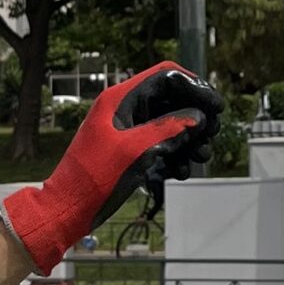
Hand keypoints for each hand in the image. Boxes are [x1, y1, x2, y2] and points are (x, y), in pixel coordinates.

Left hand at [0, 64, 221, 273]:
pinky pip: (158, 145)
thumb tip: (198, 116)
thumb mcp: (134, 150)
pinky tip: (182, 172)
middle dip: (195, 116)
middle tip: (212, 134)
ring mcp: (126, 131)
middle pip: (170, 100)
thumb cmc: (94, 177)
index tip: (216, 106)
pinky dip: (174, 155)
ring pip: (167, 125)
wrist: (67, 209)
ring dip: (188, 139)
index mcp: (120, 99)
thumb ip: (168, 129)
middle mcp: (125, 109)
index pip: (165, 76)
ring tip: (202, 156)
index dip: (194, 86)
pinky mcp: (128, 152)